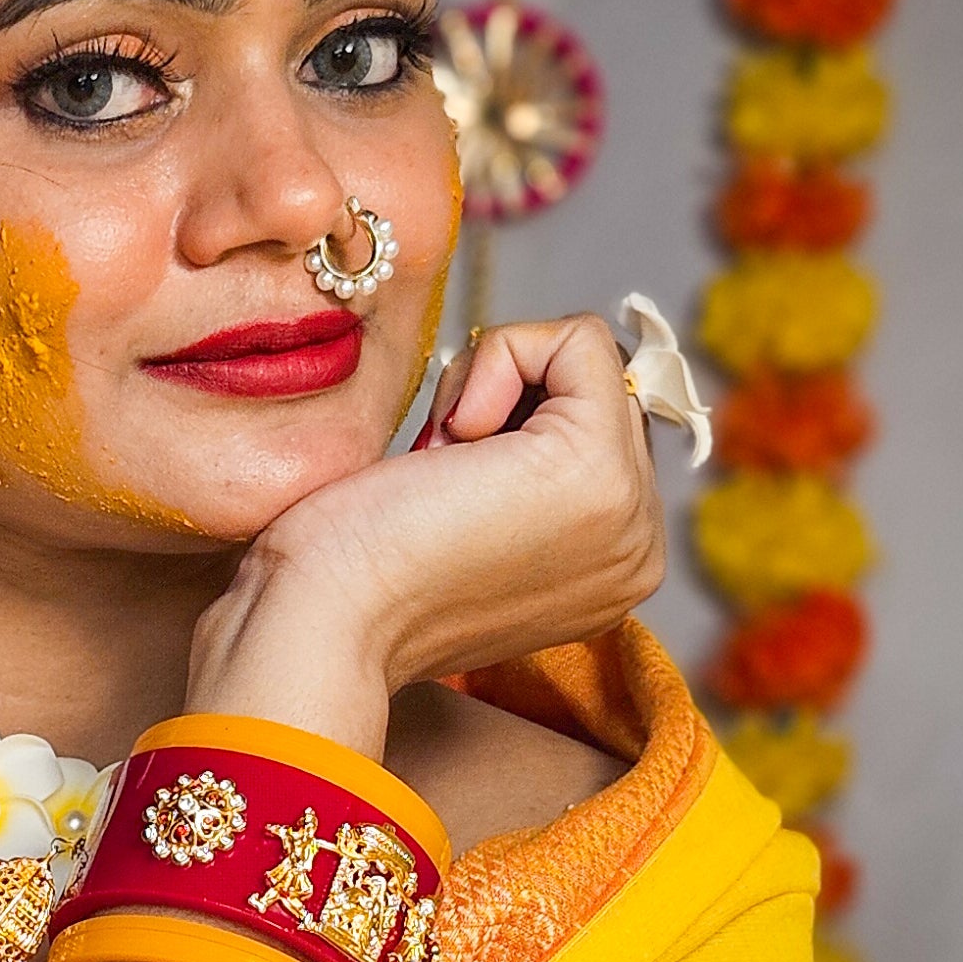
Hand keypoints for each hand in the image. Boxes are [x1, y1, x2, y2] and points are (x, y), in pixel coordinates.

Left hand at [182, 313, 664, 755]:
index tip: (442, 489)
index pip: (593, 433)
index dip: (507, 425)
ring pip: (589, 364)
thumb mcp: (465, 518)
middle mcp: (640, 551)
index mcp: (612, 570)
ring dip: (493, 389)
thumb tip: (514, 410)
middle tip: (438, 478)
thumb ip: (521, 477)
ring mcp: (631, 514)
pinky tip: (453, 440)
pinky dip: (500, 358)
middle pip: (598, 395)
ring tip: (444, 471)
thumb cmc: (353, 572)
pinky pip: (580, 339)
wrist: (322, 621)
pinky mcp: (600, 468)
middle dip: (504, 403)